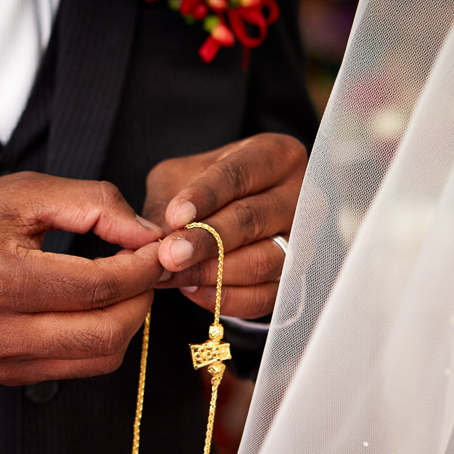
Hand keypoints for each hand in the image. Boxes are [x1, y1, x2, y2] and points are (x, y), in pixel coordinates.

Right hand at [0, 172, 164, 384]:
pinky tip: (97, 306)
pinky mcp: (11, 377)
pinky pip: (79, 367)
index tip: (161, 246)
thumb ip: (92, 204)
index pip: (101, 285)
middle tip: (148, 265)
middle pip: (110, 331)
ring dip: (128, 320)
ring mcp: (7, 363)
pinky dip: (102, 337)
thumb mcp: (21, 193)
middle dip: (143, 296)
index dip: (144, 266)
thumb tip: (148, 235)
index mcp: (2, 280)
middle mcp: (3, 333)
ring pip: (102, 357)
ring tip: (123, 284)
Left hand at [143, 133, 306, 317]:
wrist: (226, 214)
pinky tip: (193, 291)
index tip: (175, 216)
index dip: (206, 196)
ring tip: (175, 275)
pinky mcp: (294, 279)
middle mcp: (299, 196)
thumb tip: (151, 241)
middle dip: (206, 241)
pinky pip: (265, 296)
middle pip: (252, 220)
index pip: (239, 174)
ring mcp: (302, 240)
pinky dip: (226, 298)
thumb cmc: (204, 190)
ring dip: (213, 273)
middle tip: (170, 256)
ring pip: (262, 261)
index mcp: (274, 156)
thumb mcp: (180, 179)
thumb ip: (167, 203)